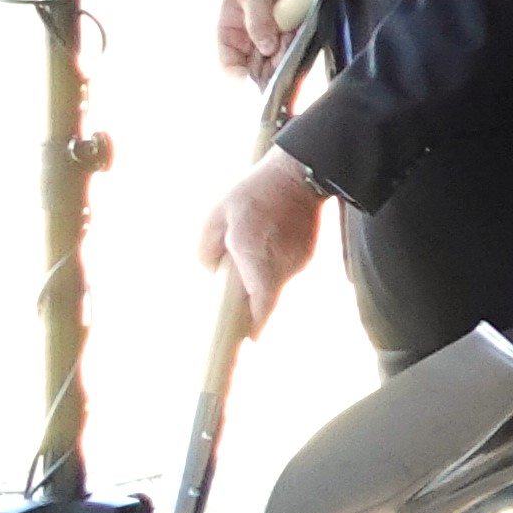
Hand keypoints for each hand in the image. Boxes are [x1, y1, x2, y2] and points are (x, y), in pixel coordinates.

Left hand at [199, 150, 325, 329]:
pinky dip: (271, 265)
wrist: (299, 173)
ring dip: (259, 278)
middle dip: (249, 298)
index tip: (247, 338)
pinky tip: (262, 244)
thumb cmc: (254, 193)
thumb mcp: (216, 216)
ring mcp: (298, 261)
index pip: (262, 306)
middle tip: (229, 295)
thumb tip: (209, 269)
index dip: (254, 325)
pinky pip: (284, 269)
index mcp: (258, 261)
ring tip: (246, 255)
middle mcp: (282, 266)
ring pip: (274, 282)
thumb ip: (207, 249)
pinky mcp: (306, 252)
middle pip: (266, 297)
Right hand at [216, 0, 301, 77]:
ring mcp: (269, 47)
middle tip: (281, 49)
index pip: (228, 65)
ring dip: (286, 58)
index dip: (239, 75)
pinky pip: (294, 56)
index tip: (252, 74)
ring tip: (289, 36)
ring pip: (276, 67)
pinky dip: (298, 50)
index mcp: (228, 34)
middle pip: (256, 71)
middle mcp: (247, 45)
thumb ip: (258, 18)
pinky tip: (297, 34)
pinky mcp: (289, 44)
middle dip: (270, 67)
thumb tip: (266, 47)